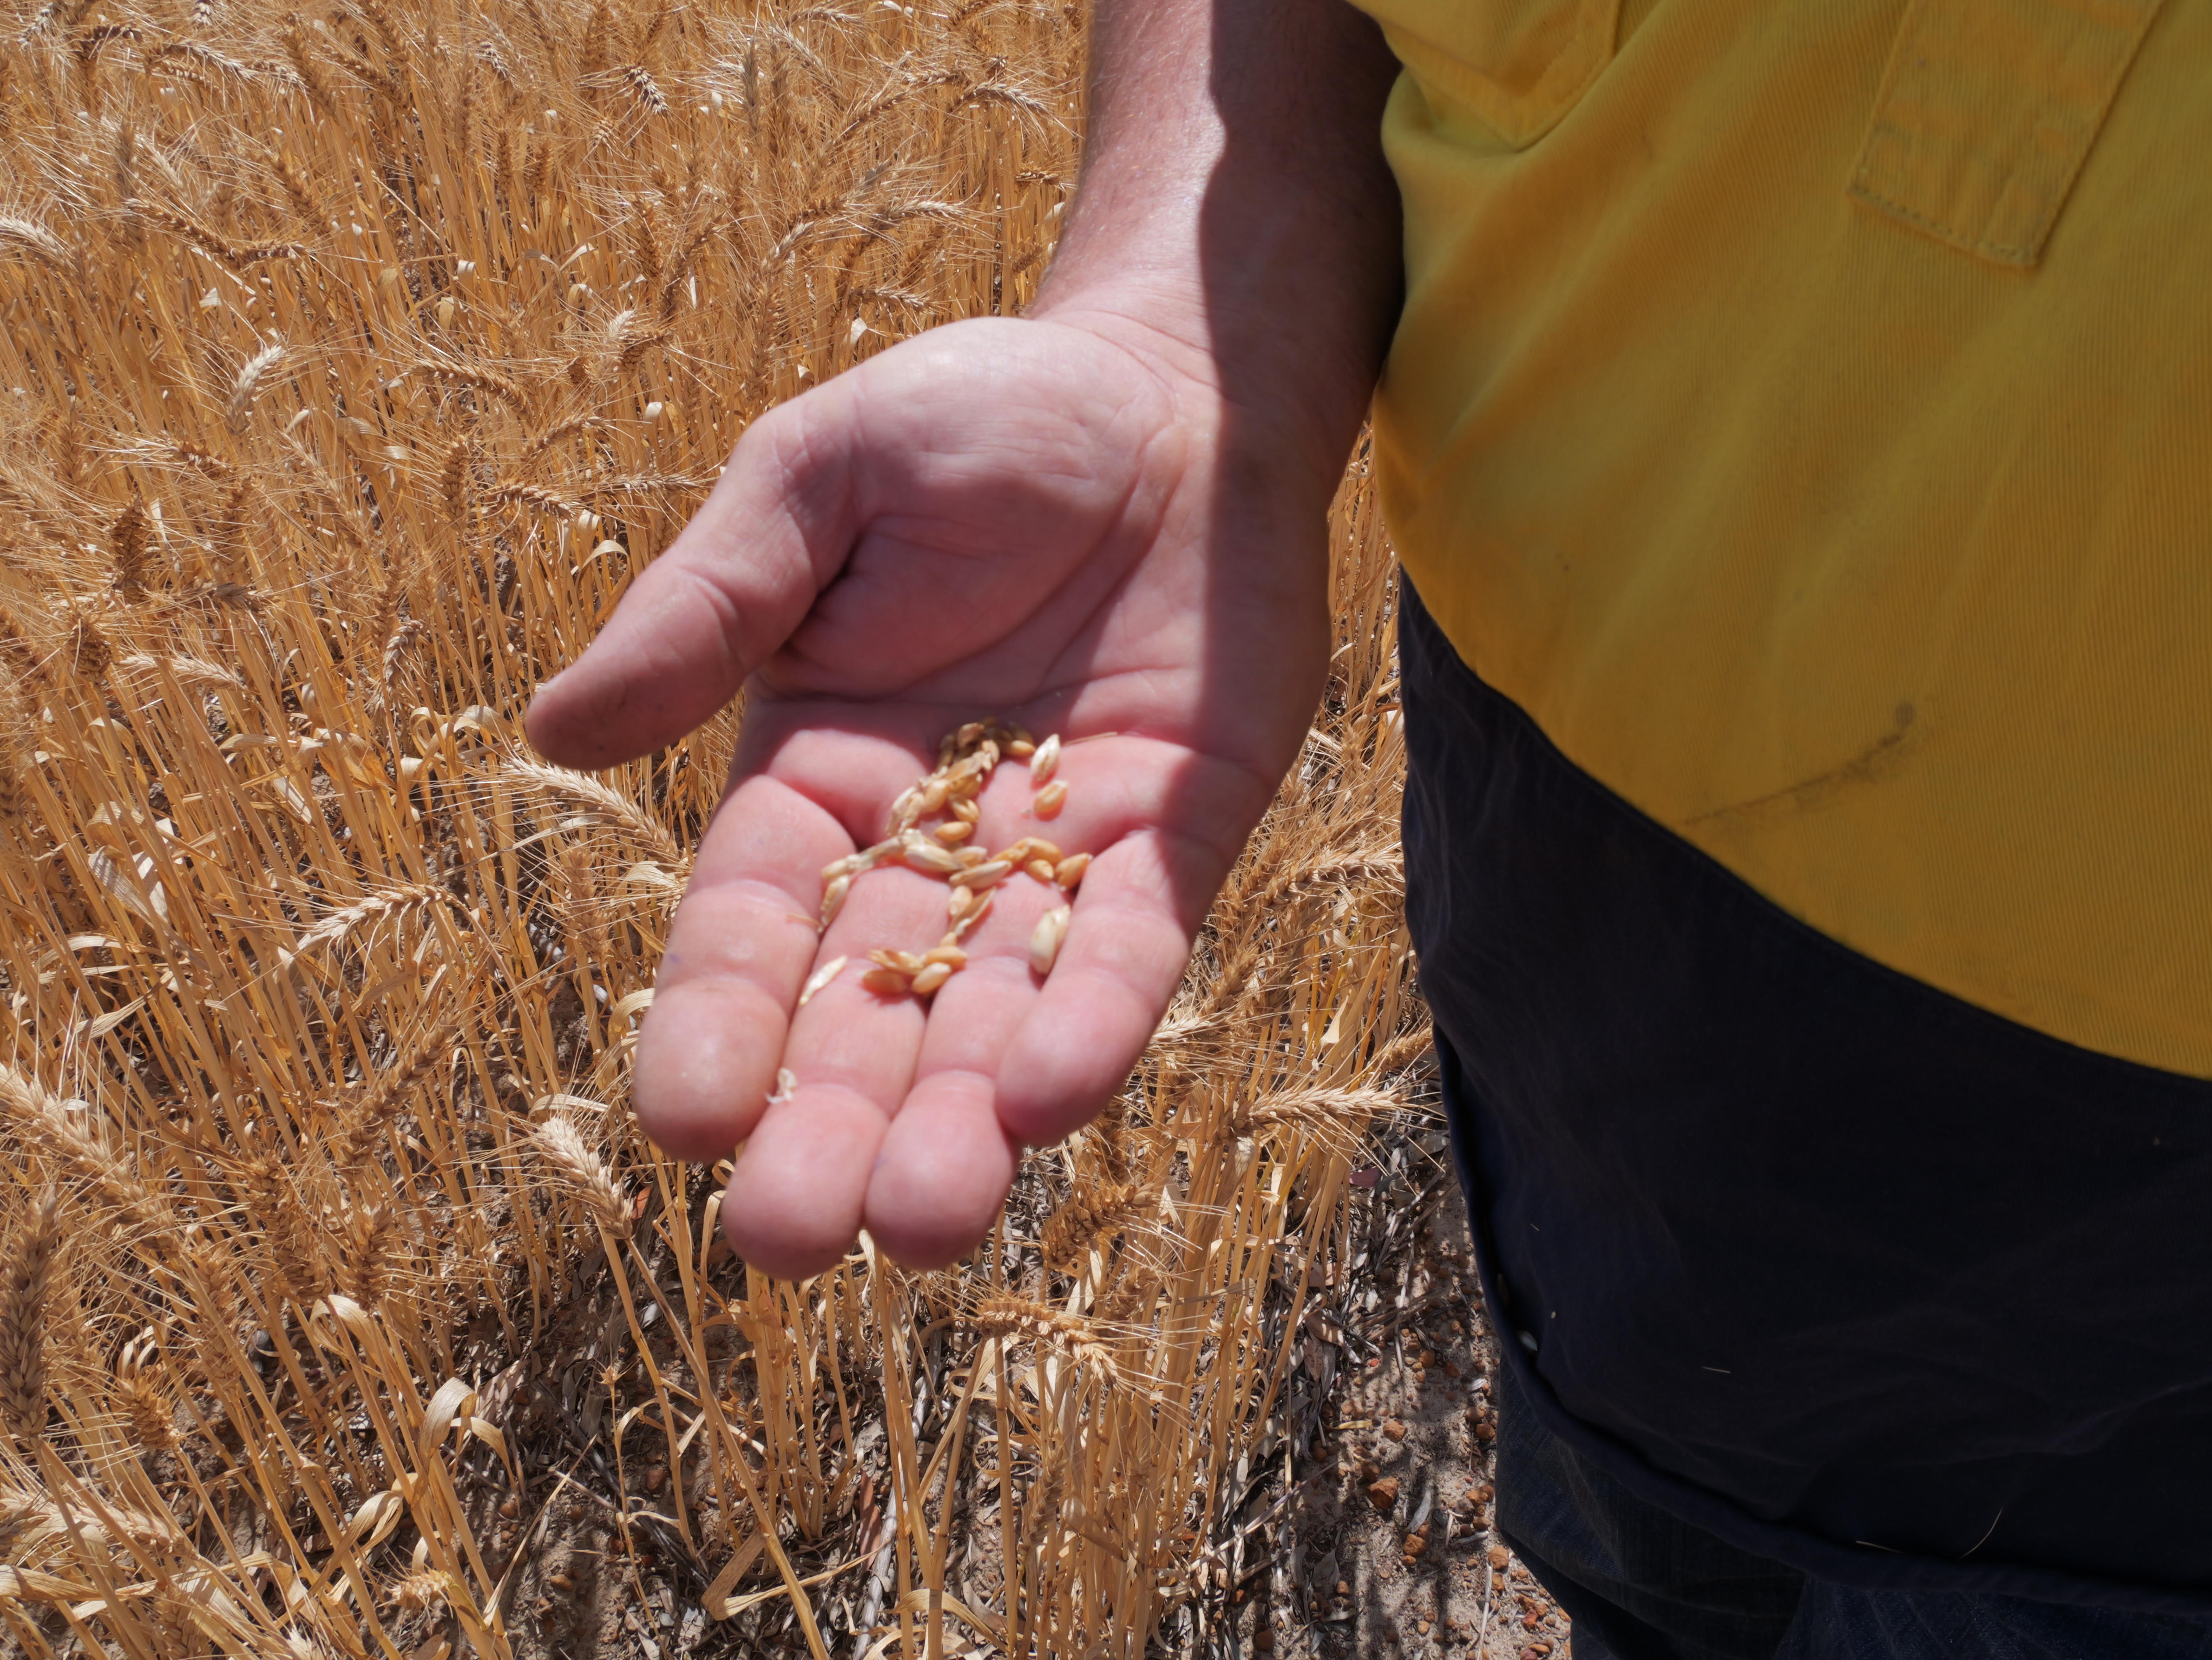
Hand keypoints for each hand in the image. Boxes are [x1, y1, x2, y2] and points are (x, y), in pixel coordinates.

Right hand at [526, 312, 1335, 1276]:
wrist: (1167, 390)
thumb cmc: (978, 419)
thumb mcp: (813, 484)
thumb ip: (706, 606)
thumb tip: (554, 729)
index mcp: (817, 774)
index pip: (752, 922)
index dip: (717, 1018)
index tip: (679, 1122)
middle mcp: (931, 844)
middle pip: (868, 1010)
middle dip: (830, 1124)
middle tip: (791, 1243)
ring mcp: (1059, 857)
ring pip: (998, 1018)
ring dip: (961, 1123)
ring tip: (923, 1227)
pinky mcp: (1179, 844)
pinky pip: (1134, 951)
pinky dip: (1097, 1020)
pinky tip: (1051, 1099)